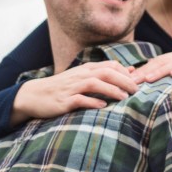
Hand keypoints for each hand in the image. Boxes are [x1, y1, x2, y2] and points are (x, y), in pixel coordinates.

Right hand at [11, 61, 137, 125]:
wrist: (34, 95)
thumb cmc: (62, 88)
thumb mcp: (81, 78)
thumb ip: (102, 74)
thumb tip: (129, 71)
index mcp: (85, 70)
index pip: (109, 66)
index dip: (125, 73)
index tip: (137, 82)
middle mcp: (79, 76)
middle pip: (105, 73)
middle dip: (123, 80)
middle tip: (136, 90)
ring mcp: (71, 88)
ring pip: (94, 84)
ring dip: (111, 89)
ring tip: (124, 97)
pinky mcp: (64, 101)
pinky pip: (79, 99)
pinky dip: (92, 101)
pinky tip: (103, 106)